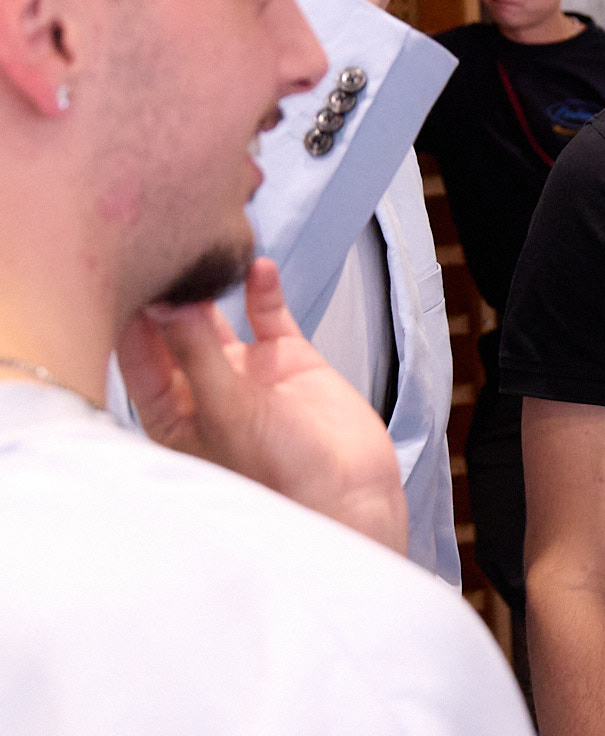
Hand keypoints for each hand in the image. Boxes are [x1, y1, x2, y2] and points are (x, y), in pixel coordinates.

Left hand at [117, 257, 408, 554]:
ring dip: (212, 285)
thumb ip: (196, 352)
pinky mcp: (288, 362)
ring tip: (205, 245)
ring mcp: (246, 374)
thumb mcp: (227, 411)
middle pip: (171, 331)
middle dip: (165, 291)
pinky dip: (263, 291)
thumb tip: (165, 301)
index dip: (129, 313)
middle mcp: (202, 390)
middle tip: (157, 241)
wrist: (350, 495)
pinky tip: (258, 266)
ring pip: (217, 318)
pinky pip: (269, 316)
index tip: (122, 268)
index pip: (135, 355)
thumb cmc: (279, 475)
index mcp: (170, 414)